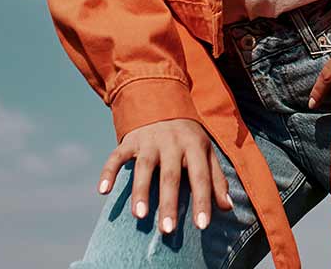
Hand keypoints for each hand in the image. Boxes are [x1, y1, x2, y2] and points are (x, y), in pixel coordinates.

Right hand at [96, 117, 232, 235]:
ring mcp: (148, 141)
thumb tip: (227, 208)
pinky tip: (103, 191)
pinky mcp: (129, 140)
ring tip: (139, 216)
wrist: (161, 100)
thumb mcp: (206, 152)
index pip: (200, 177)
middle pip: (170, 176)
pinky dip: (108, 172)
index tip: (202, 226)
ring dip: (140, 192)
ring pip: (143, 168)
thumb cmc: (188, 136)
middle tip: (167, 231)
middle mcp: (171, 142)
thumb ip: (217, 180)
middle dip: (169, 204)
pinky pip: (116, 156)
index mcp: (194, 146)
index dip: (202, 201)